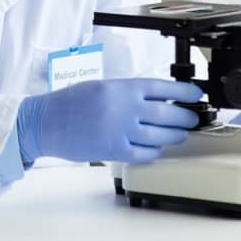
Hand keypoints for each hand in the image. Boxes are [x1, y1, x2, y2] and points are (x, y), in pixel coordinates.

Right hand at [17, 78, 203, 163]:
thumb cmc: (67, 103)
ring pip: (163, 136)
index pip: (163, 88)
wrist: (44, 122)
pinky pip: (147, 153)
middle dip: (186, 118)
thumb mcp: (99, 87)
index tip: (196, 94)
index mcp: (120, 88)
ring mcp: (121, 131)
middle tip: (191, 119)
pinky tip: (155, 148)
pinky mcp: (116, 150)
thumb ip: (126, 92)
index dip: (184, 91)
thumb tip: (155, 99)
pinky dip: (155, 151)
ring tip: (177, 134)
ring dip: (174, 135)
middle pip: (169, 114)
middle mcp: (124, 108)